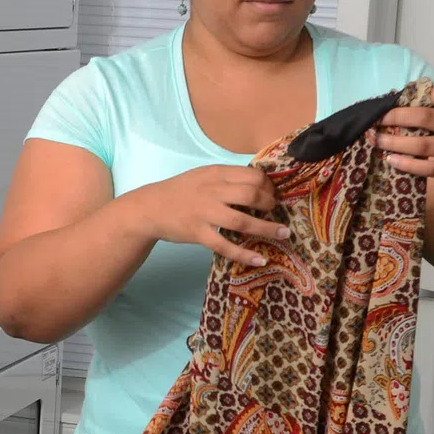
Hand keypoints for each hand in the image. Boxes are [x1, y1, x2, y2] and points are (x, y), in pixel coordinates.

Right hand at [124, 164, 289, 267]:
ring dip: (267, 229)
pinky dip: (244, 254)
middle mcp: (212, 191)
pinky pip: (225, 246)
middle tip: (277, 212)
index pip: (252, 176)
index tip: (274, 195)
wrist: (150, 207)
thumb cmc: (180, 191)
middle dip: (271, 205)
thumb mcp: (203, 175)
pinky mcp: (198, 233)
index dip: (269, 186)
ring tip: (283, 234)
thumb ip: (227, 178)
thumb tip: (258, 184)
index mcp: (216, 174)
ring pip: (243, 221)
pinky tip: (259, 259)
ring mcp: (205, 213)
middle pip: (252, 195)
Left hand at [367, 85, 433, 186]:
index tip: (401, 97)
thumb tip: (399, 105)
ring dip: (395, 142)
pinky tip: (391, 160)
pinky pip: (426, 167)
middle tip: (377, 119)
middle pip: (425, 117)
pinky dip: (406, 164)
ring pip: (421, 144)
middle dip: (396, 117)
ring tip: (377, 140)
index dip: (423, 92)